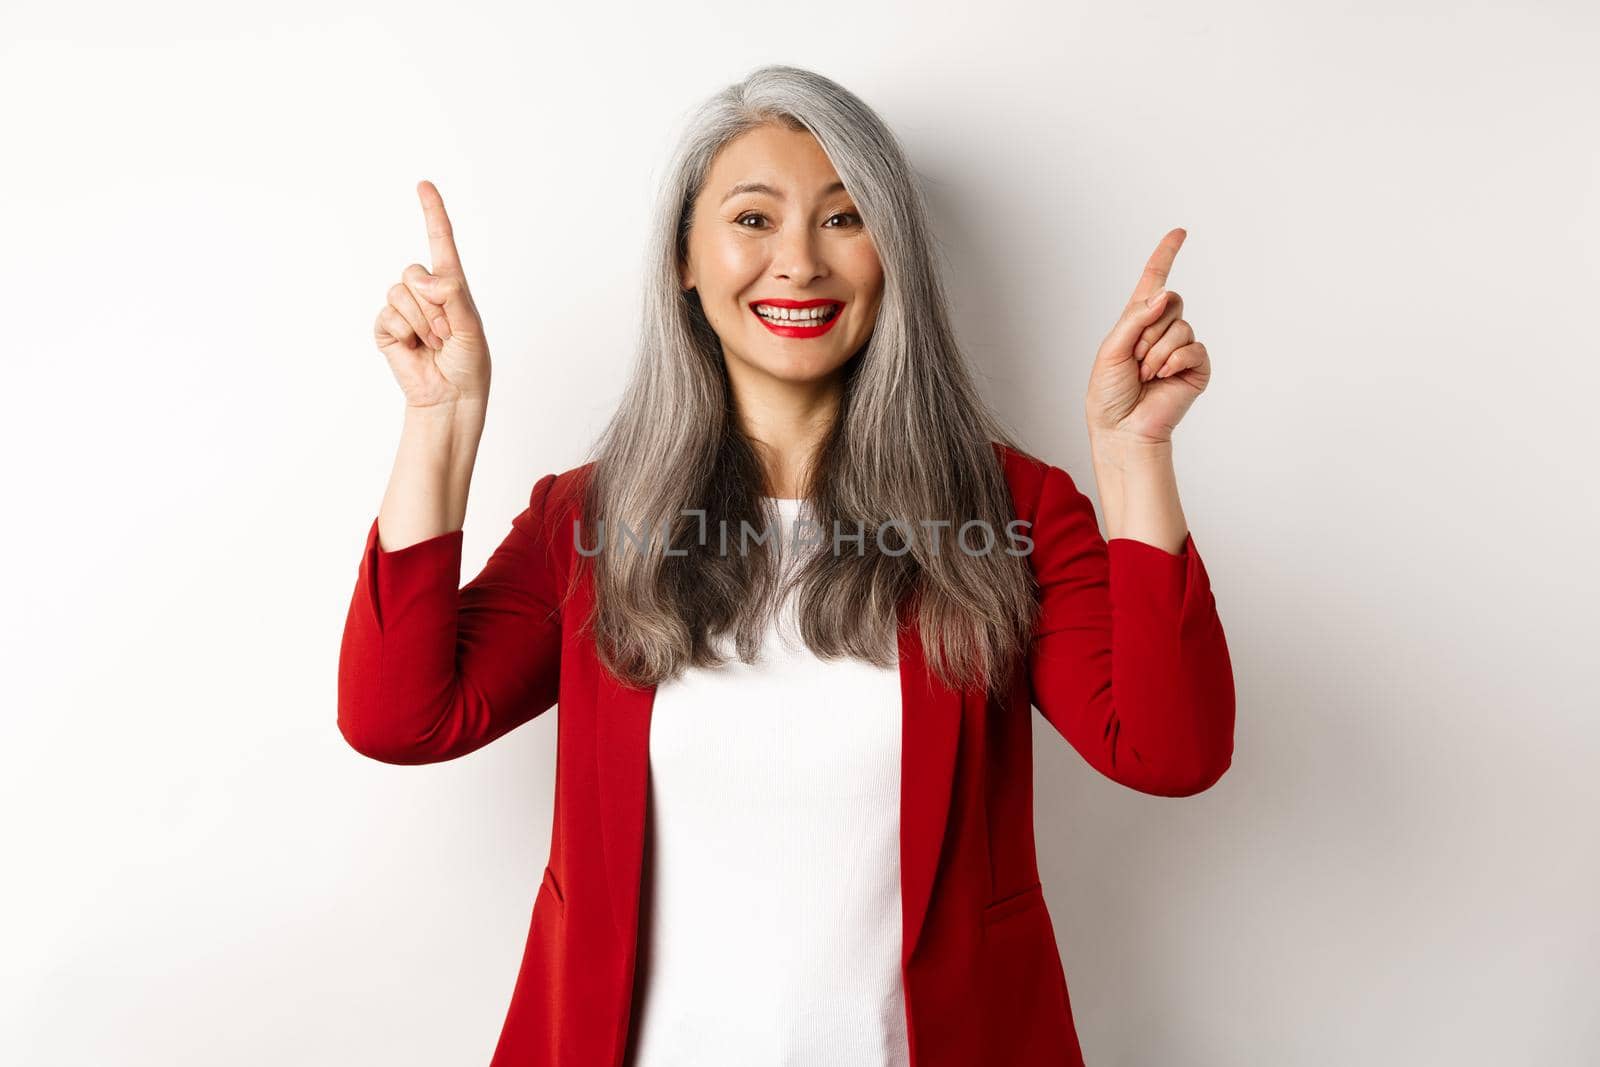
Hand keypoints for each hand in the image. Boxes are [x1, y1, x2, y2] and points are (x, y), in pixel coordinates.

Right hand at [372, 180, 491, 408]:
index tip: (423, 185)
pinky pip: (388, 316)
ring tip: (434, 343)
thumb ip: (452, 296)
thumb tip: (423, 280)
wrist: (450, 396)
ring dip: (422, 323)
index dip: (432, 213)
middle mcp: (426, 291)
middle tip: (447, 334)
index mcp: (452, 286)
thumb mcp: (471, 327)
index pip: (441, 242)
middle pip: (415, 272)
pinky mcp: (387, 327)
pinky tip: (415, 349)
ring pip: (401, 293)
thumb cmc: (468, 364)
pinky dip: (404, 334)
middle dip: (434, 306)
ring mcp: (404, 309)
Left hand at [1084, 228, 1211, 444]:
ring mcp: (1181, 349)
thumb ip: (1136, 318)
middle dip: (1149, 330)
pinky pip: (1193, 348)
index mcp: (1137, 322)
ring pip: (1181, 327)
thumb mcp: (1111, 348)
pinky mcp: (1196, 368)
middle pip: (1173, 300)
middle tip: (1135, 359)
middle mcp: (1161, 331)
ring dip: (1157, 352)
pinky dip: (1174, 362)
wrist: (1122, 429)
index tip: (1179, 232)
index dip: (1165, 255)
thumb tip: (1166, 293)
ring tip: (1145, 375)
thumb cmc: (1109, 394)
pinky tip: (1162, 378)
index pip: (1154, 281)